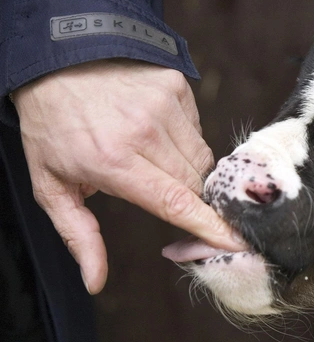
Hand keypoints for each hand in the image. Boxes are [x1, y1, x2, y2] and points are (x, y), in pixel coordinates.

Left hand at [13, 59, 242, 293]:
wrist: (56, 59)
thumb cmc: (52, 126)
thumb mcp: (51, 185)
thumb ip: (78, 235)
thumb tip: (95, 281)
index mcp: (112, 161)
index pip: (175, 201)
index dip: (207, 224)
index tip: (233, 240)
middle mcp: (145, 132)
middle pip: (195, 183)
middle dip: (188, 198)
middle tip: (165, 194)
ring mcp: (164, 104)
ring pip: (202, 157)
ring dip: (187, 169)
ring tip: (152, 159)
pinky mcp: (177, 86)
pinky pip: (197, 129)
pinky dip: (184, 139)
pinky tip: (156, 131)